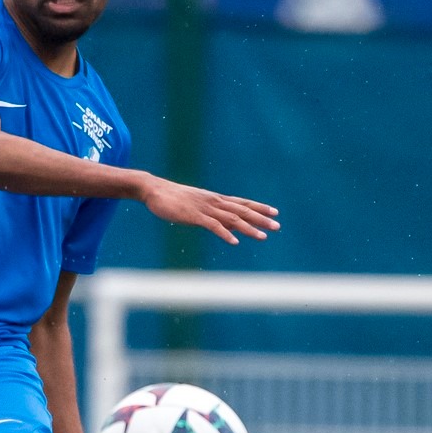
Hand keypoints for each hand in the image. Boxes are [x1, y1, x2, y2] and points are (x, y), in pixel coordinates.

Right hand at [141, 175, 279, 244]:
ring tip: (263, 237)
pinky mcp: (195, 216)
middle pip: (242, 210)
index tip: (275, 212)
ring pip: (232, 219)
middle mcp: (214, 202)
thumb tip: (225, 223)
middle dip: (261, 219)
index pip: (243, 202)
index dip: (260, 207)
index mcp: (215, 199)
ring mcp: (205, 209)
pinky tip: (234, 242)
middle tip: (277, 226)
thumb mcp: (196, 204)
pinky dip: (225, 234)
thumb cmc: (173, 198)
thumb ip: (212, 213)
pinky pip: (213, 226)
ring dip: (248, 228)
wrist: (154, 190)